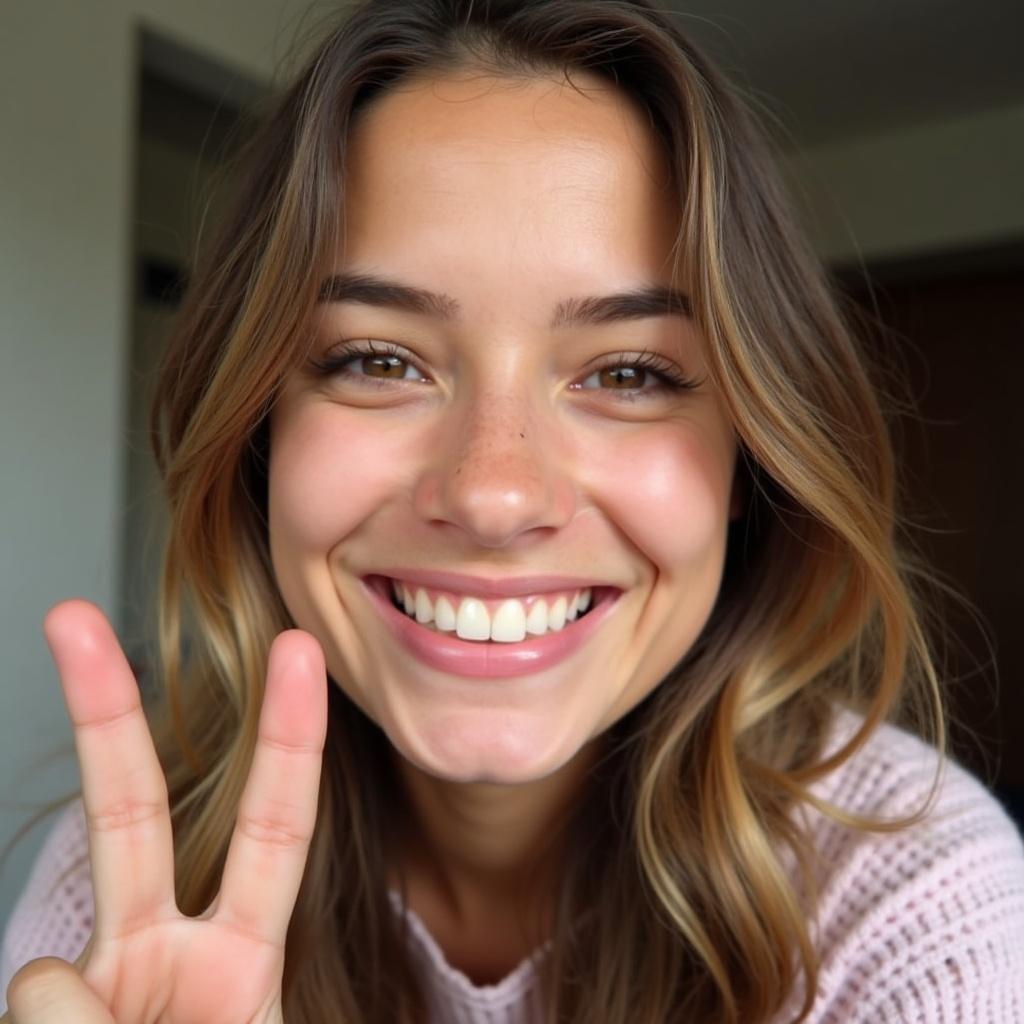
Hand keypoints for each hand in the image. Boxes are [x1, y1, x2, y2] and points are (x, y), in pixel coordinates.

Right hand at [3, 599, 327, 1022]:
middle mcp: (156, 962)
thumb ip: (139, 1016)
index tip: (299, 648)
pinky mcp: (42, 1012)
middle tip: (68, 612)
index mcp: (241, 962)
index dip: (287, 738)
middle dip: (103, 714)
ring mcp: (86, 997)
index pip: (270, 828)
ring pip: (44, 980)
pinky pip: (35, 1011)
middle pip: (132, 815)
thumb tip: (41, 976)